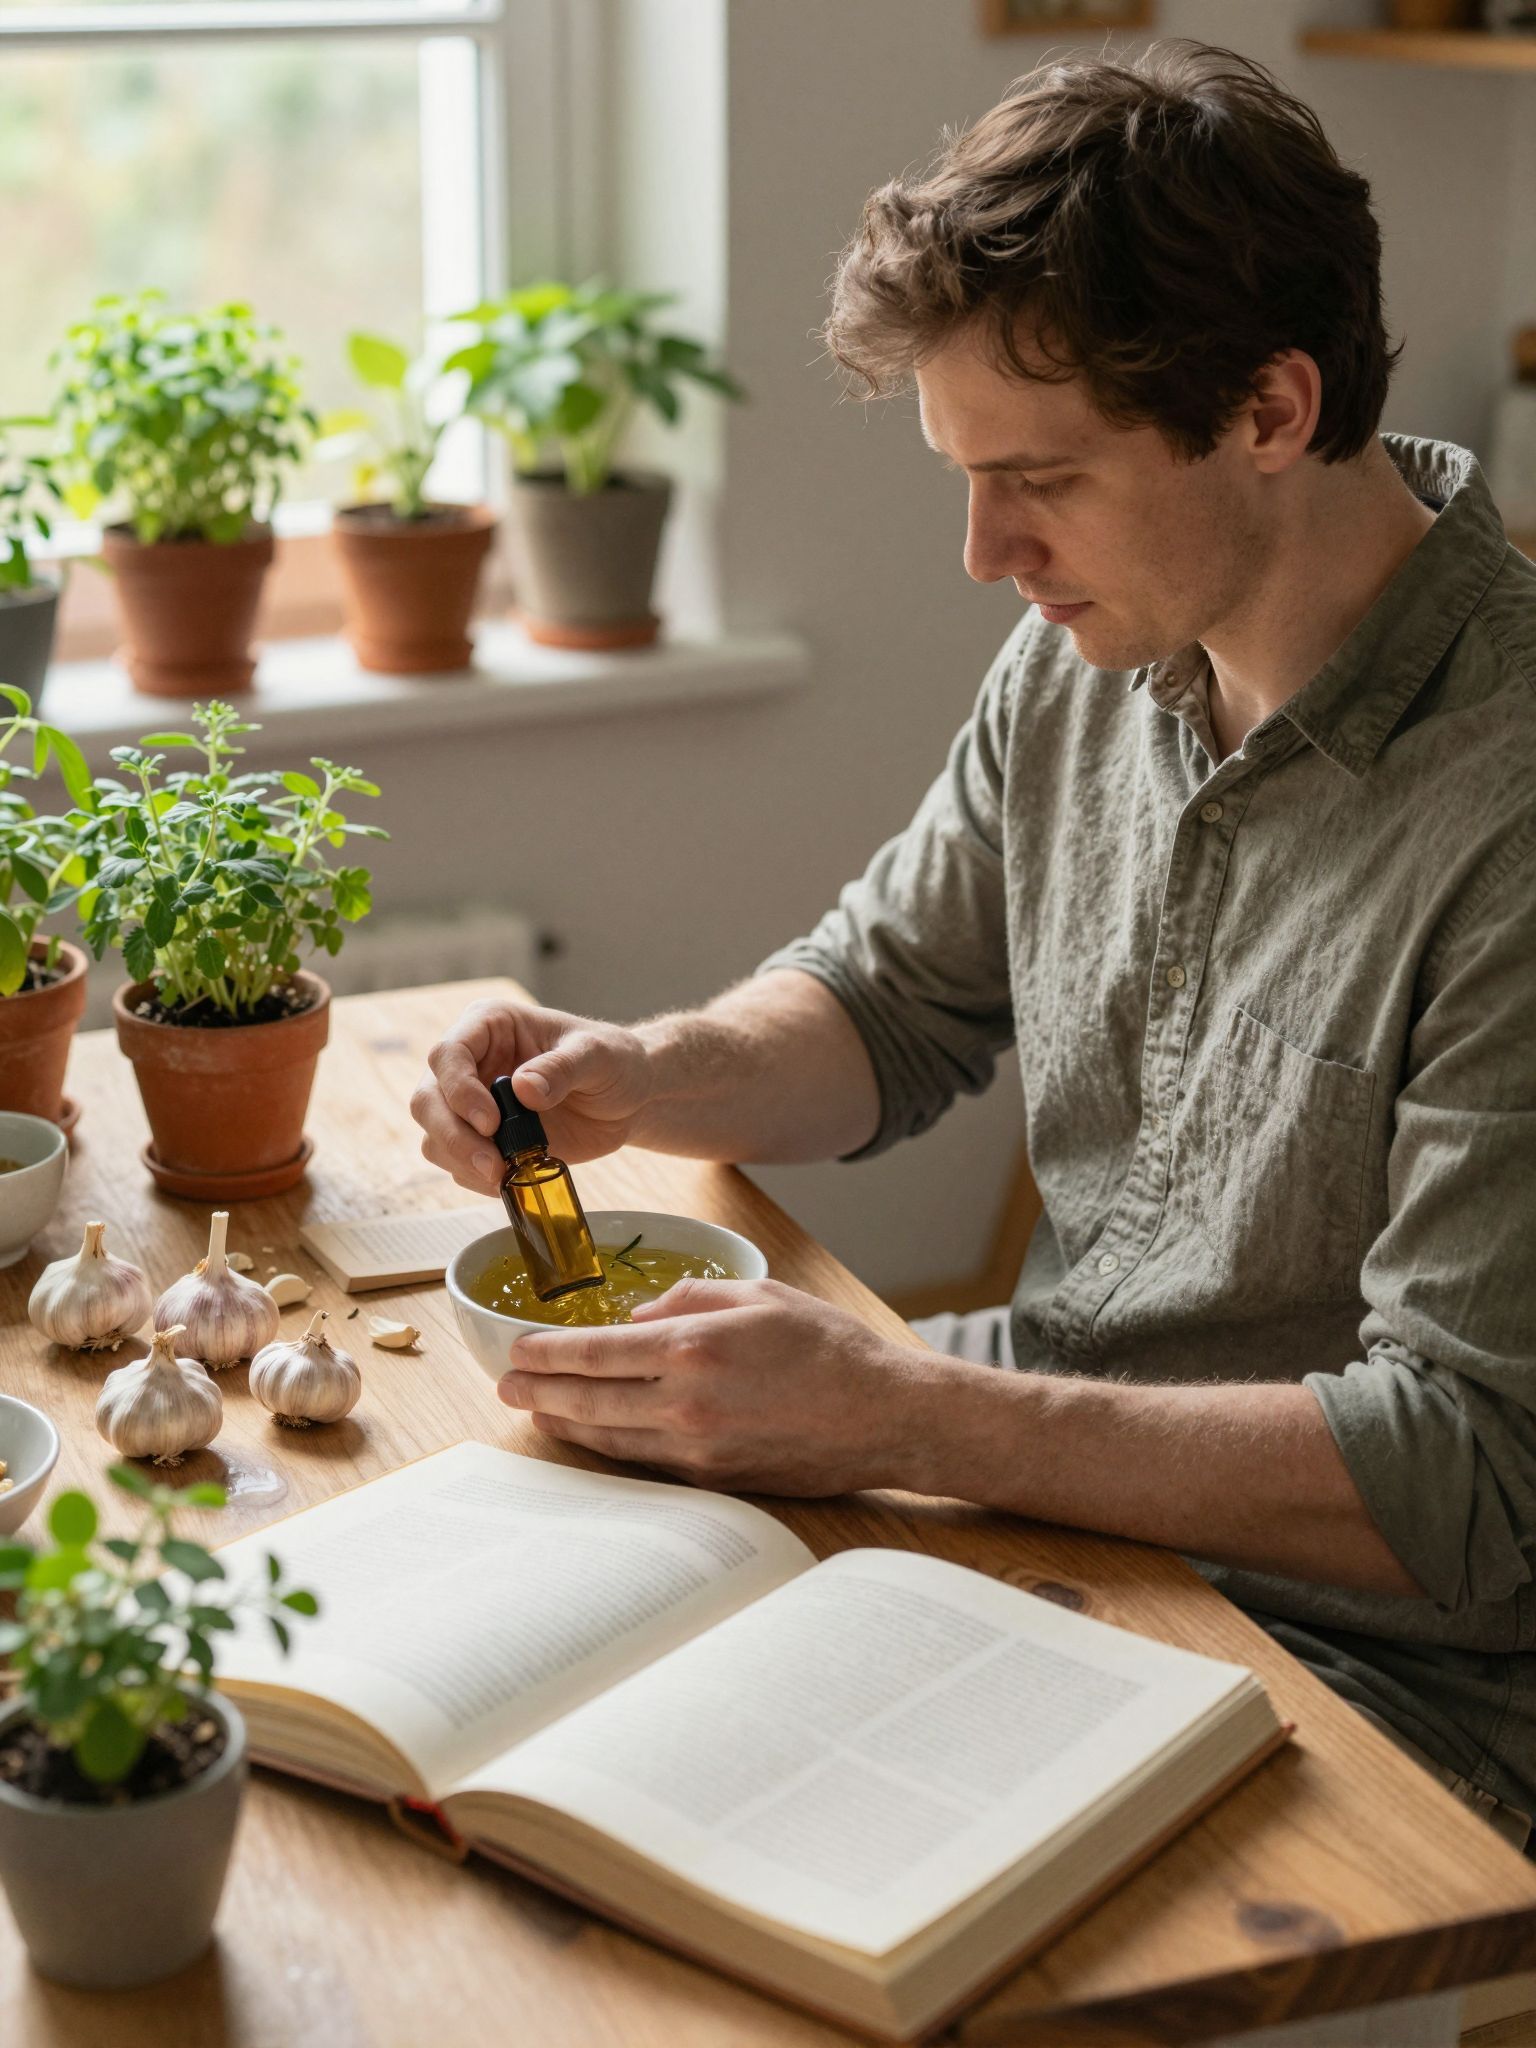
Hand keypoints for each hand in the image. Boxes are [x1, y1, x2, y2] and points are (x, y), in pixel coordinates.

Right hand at [410, 998, 652, 1194]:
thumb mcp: (598, 1056)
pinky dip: (476, 1177)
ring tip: (506, 1175)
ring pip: (434, 1135)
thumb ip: (562, 1068)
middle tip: (493, 1164)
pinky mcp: (482, 1139)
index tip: (491, 1122)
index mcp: (489, 1025)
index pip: (448, 1054)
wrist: (630, 1098)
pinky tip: (510, 1179)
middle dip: (453, 1136)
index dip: (459, 1090)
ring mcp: (471, 1103)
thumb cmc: (613, 1061)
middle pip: (428, 1099)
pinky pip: (457, 1163)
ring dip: (462, 1161)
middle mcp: (471, 1063)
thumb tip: (523, 1088)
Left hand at [497, 1276, 949, 1495]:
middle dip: (540, 1395)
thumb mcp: (756, 1293)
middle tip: (507, 1389)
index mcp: (693, 1347)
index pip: (595, 1352)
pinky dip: (612, 1449)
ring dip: (566, 1427)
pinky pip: (646, 1463)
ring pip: (610, 1440)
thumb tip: (637, 1317)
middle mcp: (686, 1403)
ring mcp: (697, 1450)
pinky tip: (595, 1437)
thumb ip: (687, 1298)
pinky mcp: (714, 1481)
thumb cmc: (827, 1347)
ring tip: (538, 1413)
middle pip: (588, 1403)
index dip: (546, 1355)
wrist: (884, 1414)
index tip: (516, 1352)